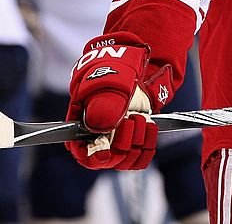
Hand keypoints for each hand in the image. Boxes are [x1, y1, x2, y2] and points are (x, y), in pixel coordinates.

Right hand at [65, 32, 172, 169]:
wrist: (136, 72)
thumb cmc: (115, 74)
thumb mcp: (109, 83)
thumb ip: (104, 104)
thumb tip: (99, 125)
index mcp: (83, 126)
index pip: (83, 153)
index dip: (93, 157)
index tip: (106, 152)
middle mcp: (98, 138)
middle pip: (110, 159)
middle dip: (123, 140)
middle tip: (130, 119)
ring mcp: (116, 142)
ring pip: (127, 159)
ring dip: (138, 138)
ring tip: (139, 117)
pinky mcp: (133, 143)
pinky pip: (142, 157)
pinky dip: (148, 143)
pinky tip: (149, 126)